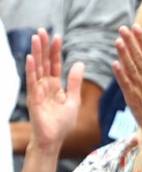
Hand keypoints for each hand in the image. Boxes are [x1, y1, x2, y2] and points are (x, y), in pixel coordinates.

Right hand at [25, 28, 84, 152]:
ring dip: (36, 53)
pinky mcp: (33, 98)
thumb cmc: (62, 123)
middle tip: (43, 30)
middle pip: (44, 63)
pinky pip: (31, 81)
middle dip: (44, 47)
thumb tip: (79, 63)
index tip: (58, 36)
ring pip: (37, 68)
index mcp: (55, 86)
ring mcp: (38, 91)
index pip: (55, 65)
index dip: (56, 51)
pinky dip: (31, 70)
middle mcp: (45, 86)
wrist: (54, 140)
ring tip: (36, 38)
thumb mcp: (73, 100)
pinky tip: (30, 58)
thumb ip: (74, 82)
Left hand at [113, 25, 141, 147]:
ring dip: (124, 54)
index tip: (135, 28)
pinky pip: (126, 83)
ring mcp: (141, 88)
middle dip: (131, 42)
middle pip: (139, 57)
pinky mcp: (132, 97)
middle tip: (123, 29)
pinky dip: (121, 74)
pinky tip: (115, 64)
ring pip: (131, 68)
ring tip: (117, 41)